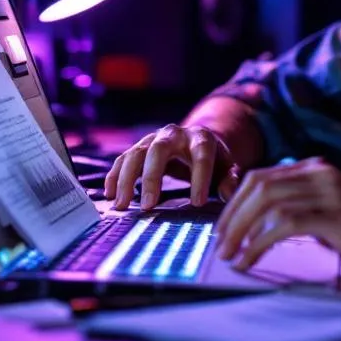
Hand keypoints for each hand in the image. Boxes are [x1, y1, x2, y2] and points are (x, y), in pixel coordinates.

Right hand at [103, 123, 240, 210]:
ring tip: (123, 206)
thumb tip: (228, 193)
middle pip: (160, 150)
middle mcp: (174, 134)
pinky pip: (122, 159)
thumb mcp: (226, 167)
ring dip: (127, 179)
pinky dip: (114, 176)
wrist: (195, 141)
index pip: (201, 154)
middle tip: (149, 206)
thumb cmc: (213, 160)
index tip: (197, 203)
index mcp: (201, 137)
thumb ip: (230, 179)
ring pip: (136, 154)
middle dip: (153, 177)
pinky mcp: (139, 148)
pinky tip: (110, 196)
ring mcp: (153, 139)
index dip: (200, 177)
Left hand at [214, 158, 340, 282]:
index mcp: (316, 168)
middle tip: (219, 247)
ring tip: (231, 257)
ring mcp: (330, 192)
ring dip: (241, 231)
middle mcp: (321, 173)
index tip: (221, 231)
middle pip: (258, 186)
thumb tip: (257, 222)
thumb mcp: (328, 213)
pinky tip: (251, 260)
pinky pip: (284, 224)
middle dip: (231, 218)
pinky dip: (259, 243)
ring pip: (268, 202)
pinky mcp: (337, 216)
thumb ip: (299, 208)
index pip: (259, 177)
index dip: (233, 204)